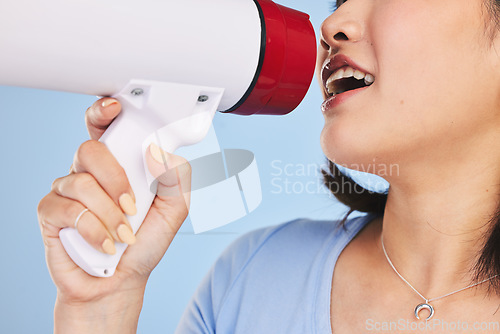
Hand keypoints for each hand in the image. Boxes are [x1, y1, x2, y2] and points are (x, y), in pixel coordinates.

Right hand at [37, 98, 190, 324]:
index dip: (104, 111)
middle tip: (131, 203)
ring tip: (123, 233)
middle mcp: (90, 173)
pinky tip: (104, 243)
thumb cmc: (144, 242)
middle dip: (115, 177)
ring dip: (109, 214)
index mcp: (119, 164)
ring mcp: (68, 191)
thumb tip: (156, 152)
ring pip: (81, 182)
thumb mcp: (175, 209)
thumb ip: (177, 177)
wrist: (120, 282)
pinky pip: (67, 209)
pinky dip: (93, 230)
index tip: (114, 107)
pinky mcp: (51, 213)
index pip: (105, 128)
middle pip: (90, 149)